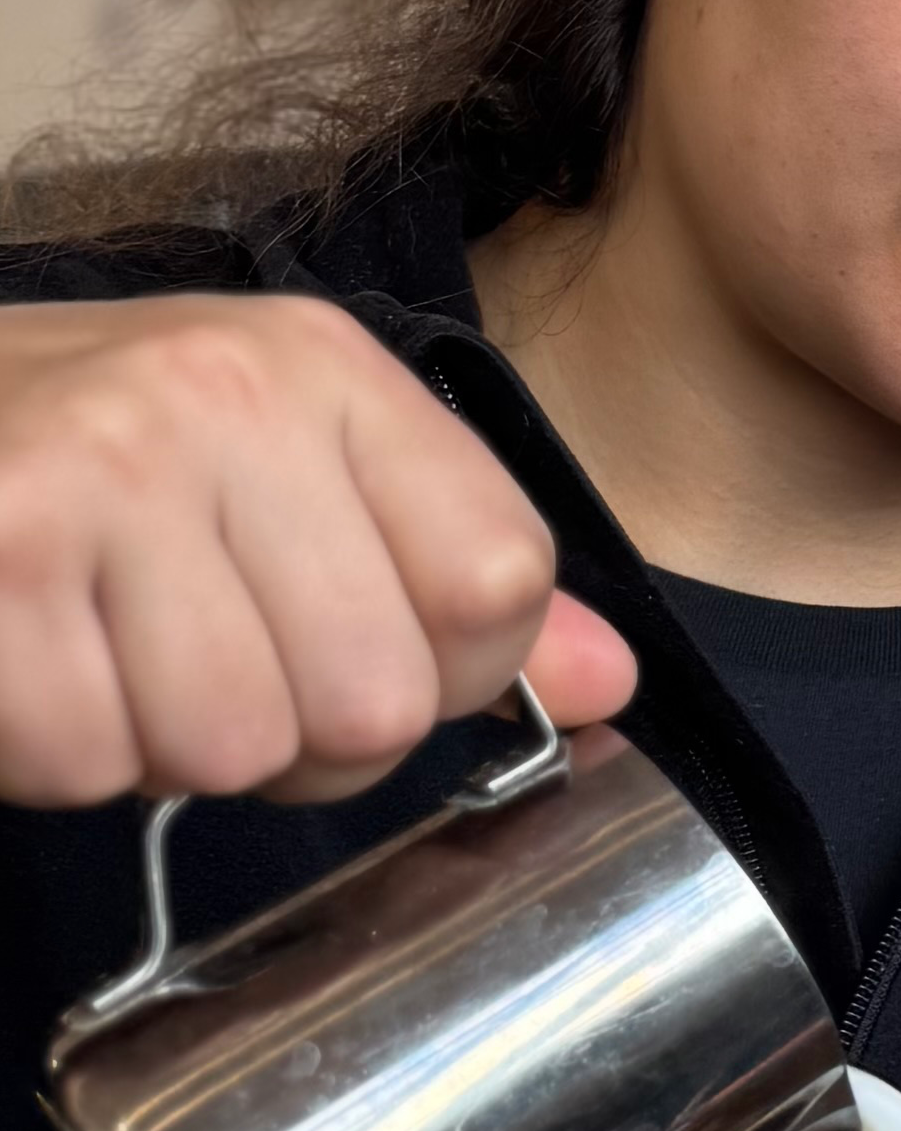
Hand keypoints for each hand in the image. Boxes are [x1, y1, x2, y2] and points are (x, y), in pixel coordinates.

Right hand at [0, 293, 636, 807]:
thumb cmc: (78, 454)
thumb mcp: (281, 467)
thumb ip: (450, 577)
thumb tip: (611, 686)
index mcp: (326, 372)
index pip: (499, 583)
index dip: (440, 672)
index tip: (352, 647)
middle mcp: (225, 398)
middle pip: (373, 700)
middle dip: (287, 739)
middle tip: (194, 666)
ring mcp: (98, 468)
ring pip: (226, 750)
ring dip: (156, 750)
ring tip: (103, 655)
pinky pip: (82, 759)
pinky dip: (50, 755)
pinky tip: (27, 666)